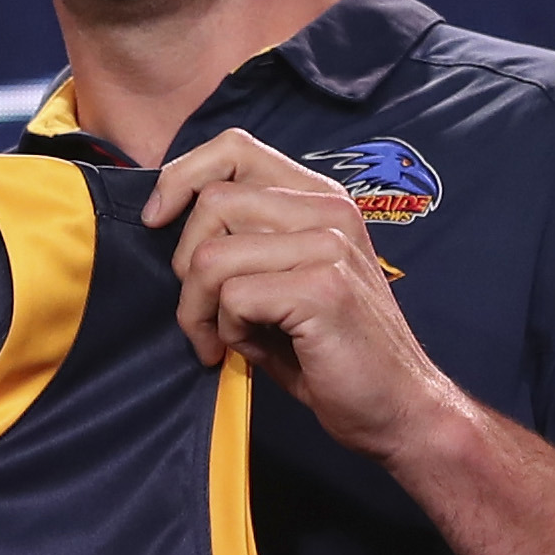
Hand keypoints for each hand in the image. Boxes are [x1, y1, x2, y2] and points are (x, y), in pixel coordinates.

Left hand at [143, 129, 463, 464]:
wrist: (397, 407)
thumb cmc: (330, 350)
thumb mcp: (284, 279)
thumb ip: (242, 241)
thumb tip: (166, 219)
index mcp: (320, 198)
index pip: (234, 148)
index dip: (182, 176)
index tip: (156, 219)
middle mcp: (328, 211)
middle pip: (211, 205)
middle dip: (186, 268)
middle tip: (203, 316)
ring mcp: (329, 246)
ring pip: (211, 256)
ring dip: (201, 309)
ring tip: (226, 339)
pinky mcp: (323, 288)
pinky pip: (232, 297)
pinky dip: (228, 332)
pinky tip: (253, 350)